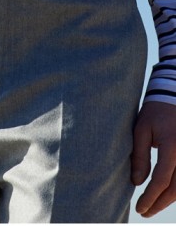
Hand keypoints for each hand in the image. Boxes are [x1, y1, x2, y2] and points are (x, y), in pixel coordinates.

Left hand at [131, 101, 175, 216]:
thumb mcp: (141, 129)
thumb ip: (139, 156)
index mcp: (171, 146)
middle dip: (159, 203)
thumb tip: (136, 182)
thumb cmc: (155, 111)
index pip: (161, 180)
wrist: (173, 96)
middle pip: (175, 189)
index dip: (150, 197)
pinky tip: (165, 194)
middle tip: (145, 212)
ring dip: (168, 200)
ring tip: (153, 206)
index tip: (139, 208)